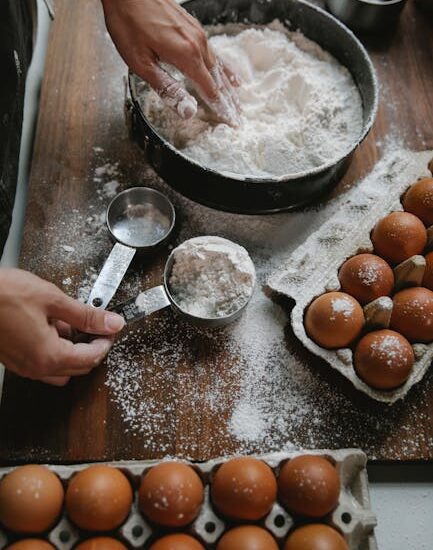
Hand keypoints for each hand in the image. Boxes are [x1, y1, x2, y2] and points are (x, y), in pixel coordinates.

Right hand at [0, 269, 124, 385]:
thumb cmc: (2, 295)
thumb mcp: (53, 299)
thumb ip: (86, 315)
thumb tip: (111, 323)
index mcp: (48, 355)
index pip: (92, 358)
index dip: (106, 341)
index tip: (111, 327)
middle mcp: (35, 367)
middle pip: (79, 367)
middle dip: (92, 346)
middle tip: (96, 323)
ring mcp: (22, 365)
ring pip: (61, 368)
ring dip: (73, 350)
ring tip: (70, 322)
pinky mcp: (13, 358)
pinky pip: (42, 362)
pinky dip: (54, 347)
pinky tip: (51, 323)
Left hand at [101, 0, 239, 124]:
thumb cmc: (128, 23)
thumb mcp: (141, 63)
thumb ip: (167, 88)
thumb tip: (188, 111)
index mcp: (187, 55)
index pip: (210, 89)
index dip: (221, 108)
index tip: (231, 122)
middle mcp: (197, 43)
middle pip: (218, 79)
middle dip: (229, 100)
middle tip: (238, 117)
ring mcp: (197, 33)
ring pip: (218, 65)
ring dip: (227, 85)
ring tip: (236, 100)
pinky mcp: (192, 27)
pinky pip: (213, 51)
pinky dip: (223, 67)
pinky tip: (227, 72)